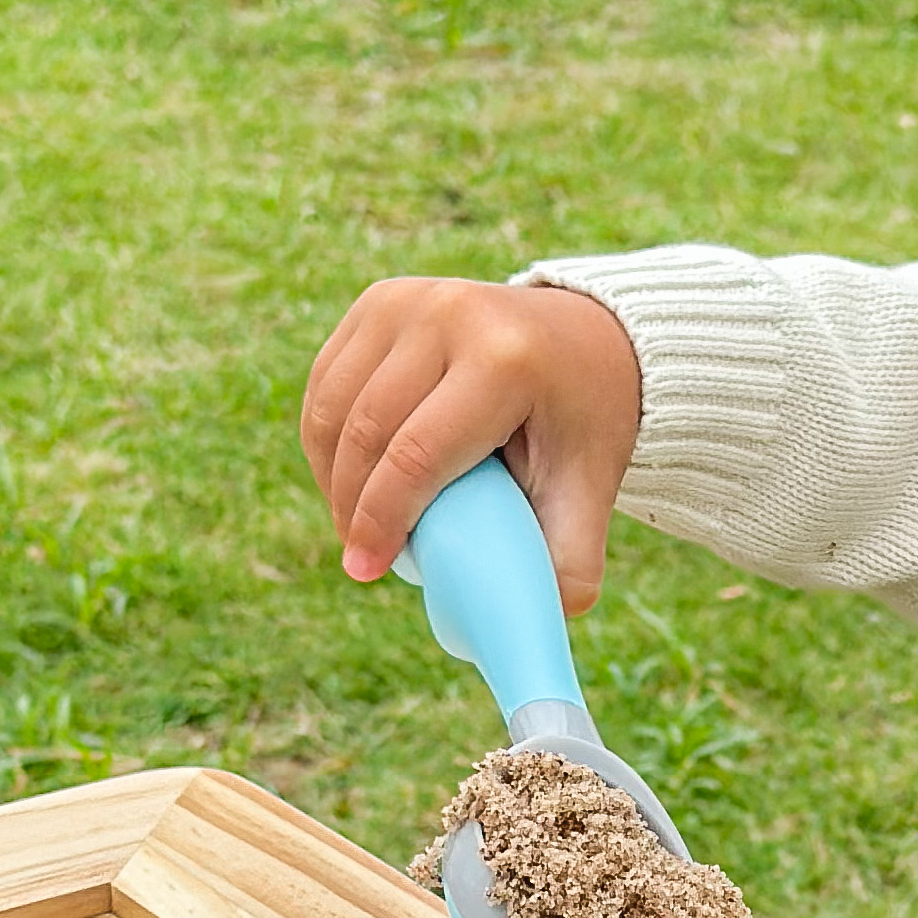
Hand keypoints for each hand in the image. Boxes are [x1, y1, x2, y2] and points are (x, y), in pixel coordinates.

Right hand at [301, 276, 644, 615]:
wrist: (586, 336)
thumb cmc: (583, 419)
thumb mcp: (590, 484)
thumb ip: (572, 556)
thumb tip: (548, 618)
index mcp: (504, 359)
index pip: (418, 453)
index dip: (382, 520)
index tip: (367, 571)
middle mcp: (450, 315)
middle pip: (368, 431)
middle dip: (352, 506)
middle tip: (363, 559)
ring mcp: (407, 299)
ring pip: (334, 407)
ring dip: (333, 476)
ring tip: (358, 524)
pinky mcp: (379, 299)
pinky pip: (328, 382)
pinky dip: (327, 438)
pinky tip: (349, 478)